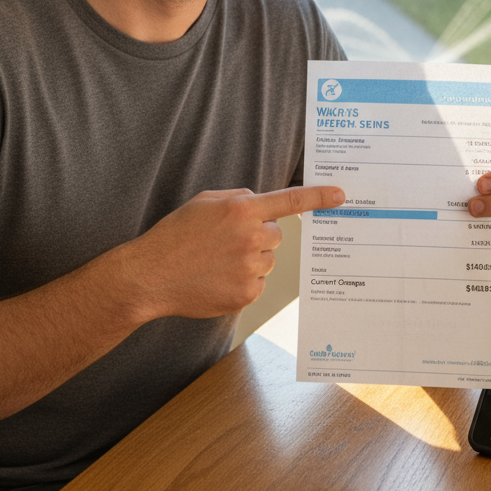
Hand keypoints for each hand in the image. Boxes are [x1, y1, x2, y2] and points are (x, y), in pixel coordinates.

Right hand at [129, 185, 344, 319]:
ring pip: (267, 260)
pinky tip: (217, 278)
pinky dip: (243, 281)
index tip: (340, 196)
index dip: (318, 197)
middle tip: (227, 242)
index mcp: (242, 210)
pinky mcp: (246, 294)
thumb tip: (262, 204)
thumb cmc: (175, 236)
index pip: (290, 201)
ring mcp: (250, 269)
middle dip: (259, 236)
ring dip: (251, 259)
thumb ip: (239, 198)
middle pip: (276, 235)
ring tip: (217, 261)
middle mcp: (251, 238)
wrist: (150, 276)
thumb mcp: (205, 202)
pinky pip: (258, 283)